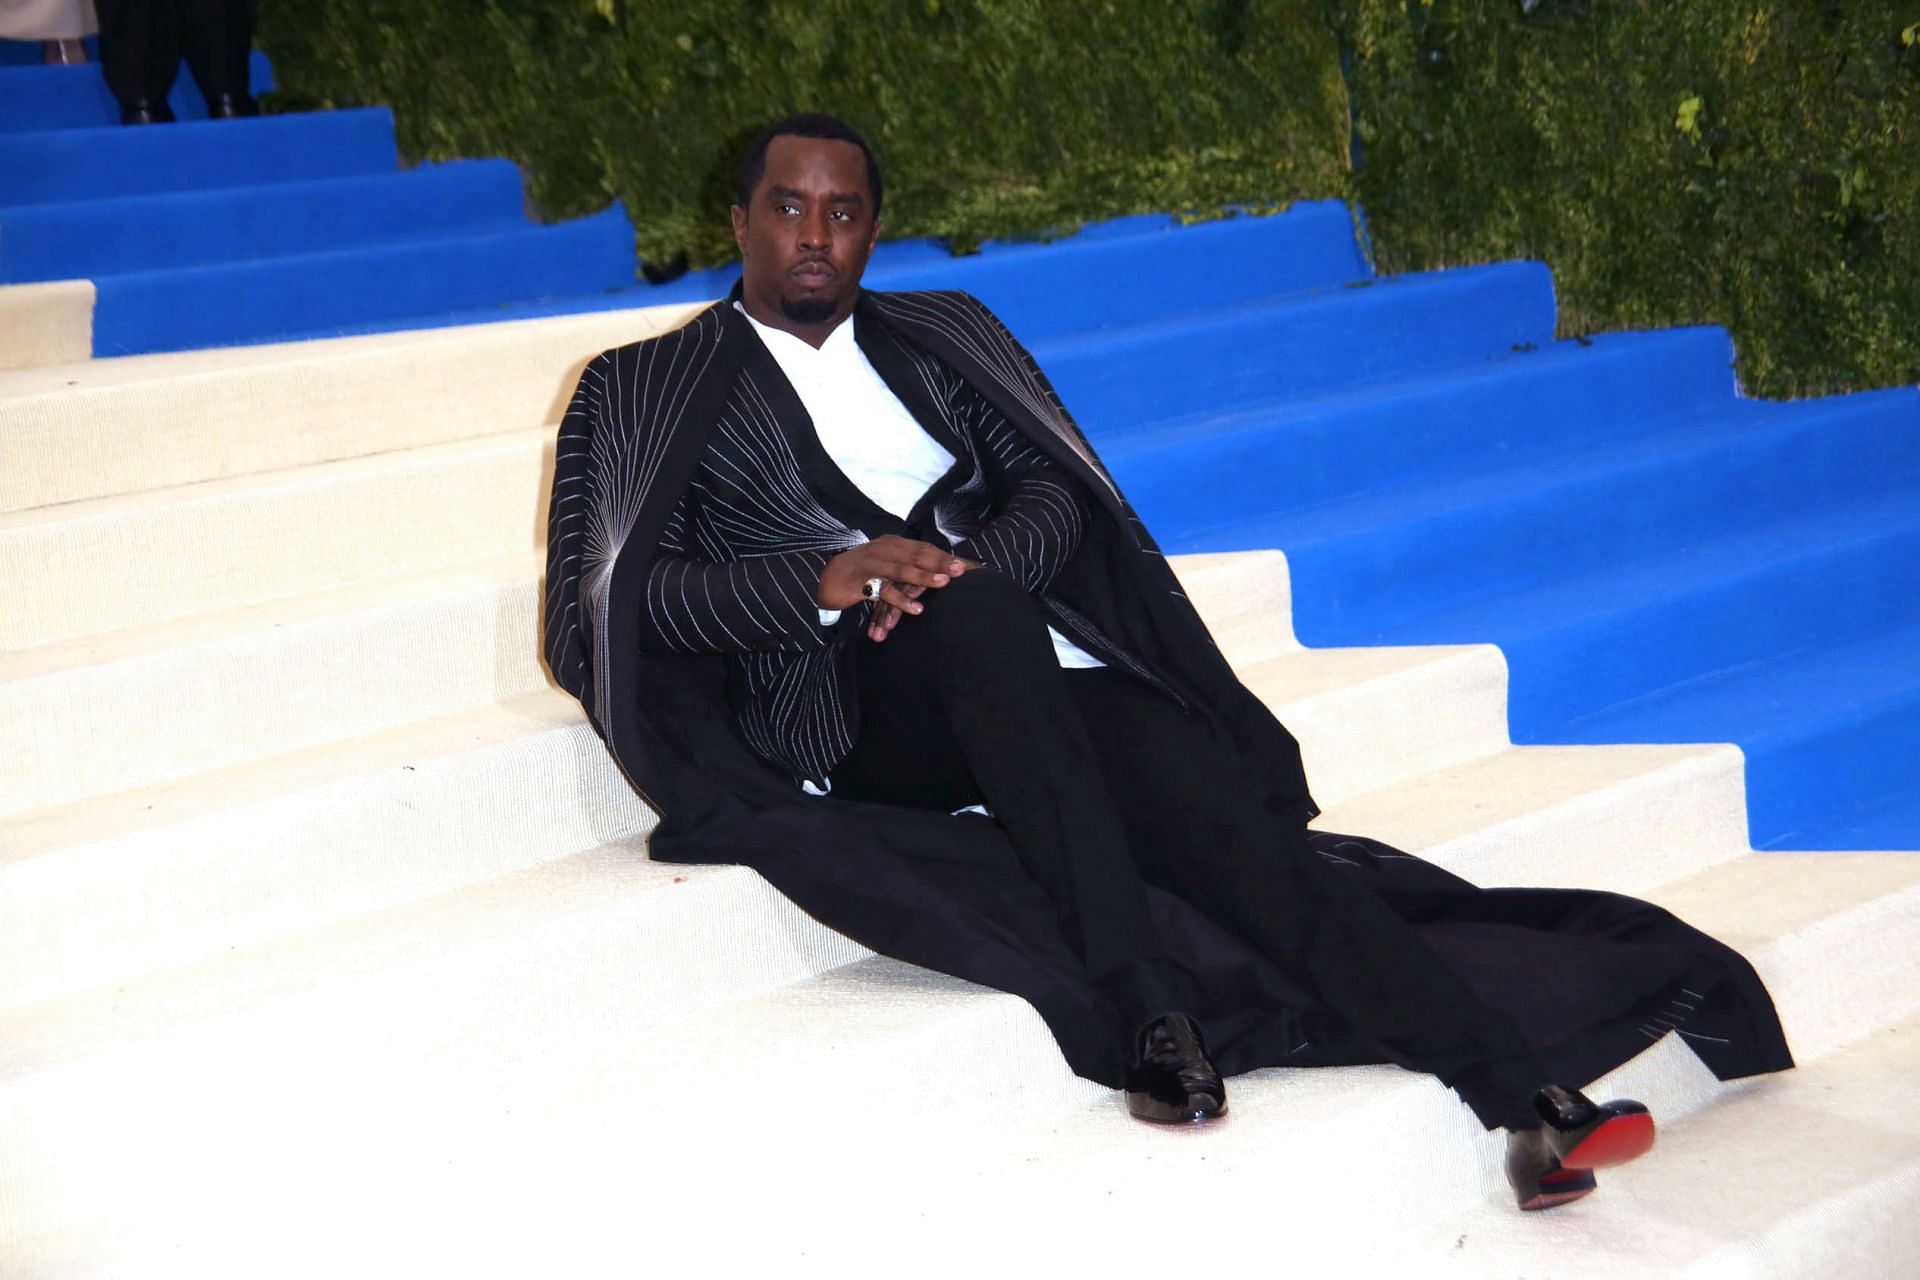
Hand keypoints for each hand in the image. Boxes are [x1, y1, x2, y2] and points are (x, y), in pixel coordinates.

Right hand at [819, 537, 969, 634]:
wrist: (828, 577)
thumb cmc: (864, 572)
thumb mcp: (888, 564)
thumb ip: (909, 566)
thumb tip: (939, 571)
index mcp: (893, 544)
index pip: (922, 548)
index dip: (943, 556)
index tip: (964, 564)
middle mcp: (883, 550)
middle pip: (916, 555)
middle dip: (939, 562)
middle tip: (961, 570)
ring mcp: (871, 563)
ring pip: (901, 570)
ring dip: (923, 576)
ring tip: (944, 582)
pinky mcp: (860, 581)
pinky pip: (884, 591)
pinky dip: (900, 600)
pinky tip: (915, 609)